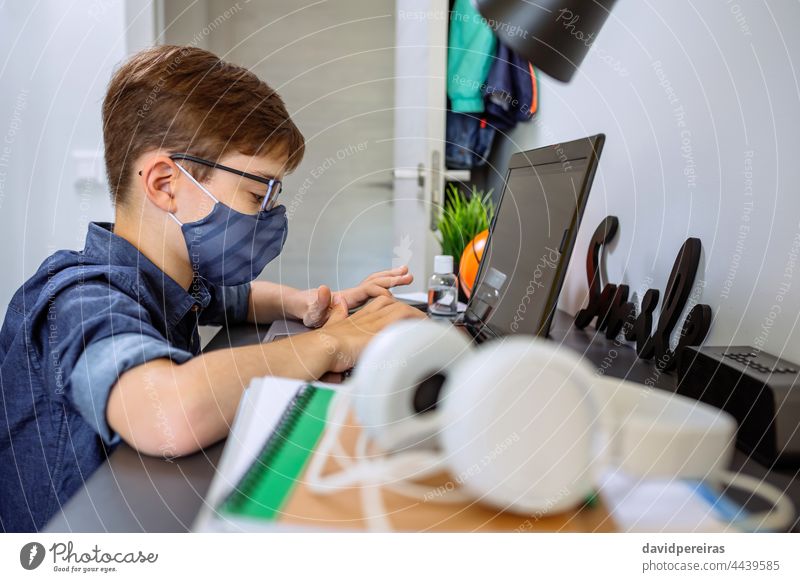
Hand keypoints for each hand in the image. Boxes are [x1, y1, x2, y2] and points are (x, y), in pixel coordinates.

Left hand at [298, 266, 413, 327]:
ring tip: (406, 273)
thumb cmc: (306, 312)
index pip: (368, 289)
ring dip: (391, 277)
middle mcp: (351, 293)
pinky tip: (392, 286)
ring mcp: (353, 294)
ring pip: (375, 281)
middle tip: (408, 276)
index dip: (381, 291)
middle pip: (376, 281)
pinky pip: (373, 288)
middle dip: (392, 278)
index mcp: (347, 297)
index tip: (393, 296)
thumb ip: (318, 303)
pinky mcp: (353, 298)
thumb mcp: (311, 311)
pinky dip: (384, 284)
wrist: (300, 307)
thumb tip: (324, 289)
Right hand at [314, 294, 424, 372]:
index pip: (381, 302)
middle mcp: (369, 317)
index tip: (404, 311)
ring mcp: (375, 324)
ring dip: (415, 316)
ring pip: (401, 310)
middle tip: (421, 318)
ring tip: (426, 324)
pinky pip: (402, 325)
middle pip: (394, 304)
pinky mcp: (380, 335)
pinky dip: (414, 327)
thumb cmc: (324, 343)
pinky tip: (422, 332)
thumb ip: (338, 314)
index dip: (394, 304)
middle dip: (409, 309)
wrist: (322, 347)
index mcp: (359, 316)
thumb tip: (339, 302)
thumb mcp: (332, 324)